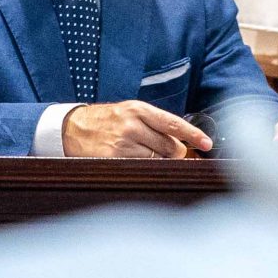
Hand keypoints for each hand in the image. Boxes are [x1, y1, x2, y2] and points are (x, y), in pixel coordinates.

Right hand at [61, 100, 213, 158]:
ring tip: (139, 152)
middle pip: (170, 146)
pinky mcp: (115, 158)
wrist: (71, 128)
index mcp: (137, 109)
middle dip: (171, 152)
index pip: (172, 123)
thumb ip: (154, 124)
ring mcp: (123, 142)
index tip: (207, 143)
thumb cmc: (105, 121)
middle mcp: (131, 124)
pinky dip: (143, 167)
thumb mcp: (128, 112)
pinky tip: (132, 159)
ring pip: (158, 159)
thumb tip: (182, 144)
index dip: (193, 134)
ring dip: (156, 160)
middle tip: (158, 150)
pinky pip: (142, 167)